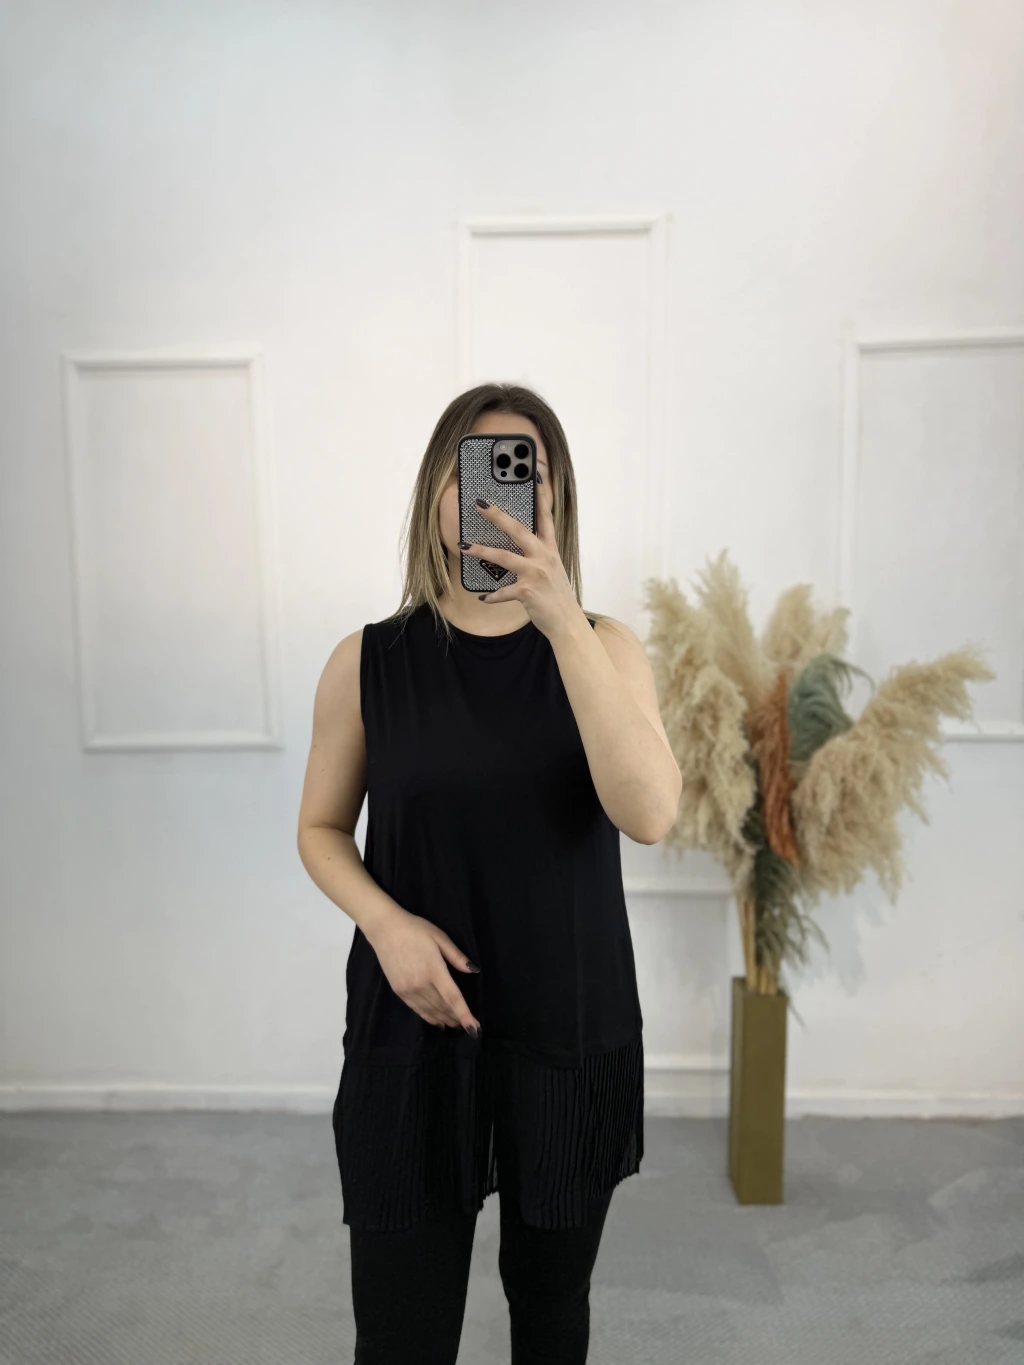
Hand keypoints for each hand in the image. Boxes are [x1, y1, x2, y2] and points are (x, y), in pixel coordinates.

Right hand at [367, 908, 481, 1034]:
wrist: (385, 929)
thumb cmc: (415, 930)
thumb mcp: (440, 937)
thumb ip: (456, 956)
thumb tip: (474, 971)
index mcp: (434, 969)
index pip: (452, 998)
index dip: (465, 1015)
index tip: (474, 1029)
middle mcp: (420, 984)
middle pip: (442, 1007)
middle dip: (457, 1018)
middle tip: (469, 1027)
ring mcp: (408, 990)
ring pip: (430, 1011)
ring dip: (444, 1020)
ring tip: (455, 1025)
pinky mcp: (399, 992)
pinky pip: (417, 1009)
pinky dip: (429, 1018)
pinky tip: (437, 1022)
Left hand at [460, 475, 581, 637]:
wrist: (567, 622)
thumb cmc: (557, 596)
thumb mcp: (552, 569)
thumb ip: (538, 555)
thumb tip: (519, 545)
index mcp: (550, 549)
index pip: (546, 517)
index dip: (540, 496)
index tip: (534, 476)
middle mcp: (544, 557)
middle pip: (518, 530)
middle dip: (498, 516)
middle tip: (480, 504)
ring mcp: (536, 574)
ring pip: (504, 557)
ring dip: (481, 551)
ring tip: (464, 545)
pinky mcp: (527, 592)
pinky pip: (503, 591)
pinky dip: (492, 595)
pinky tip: (483, 597)